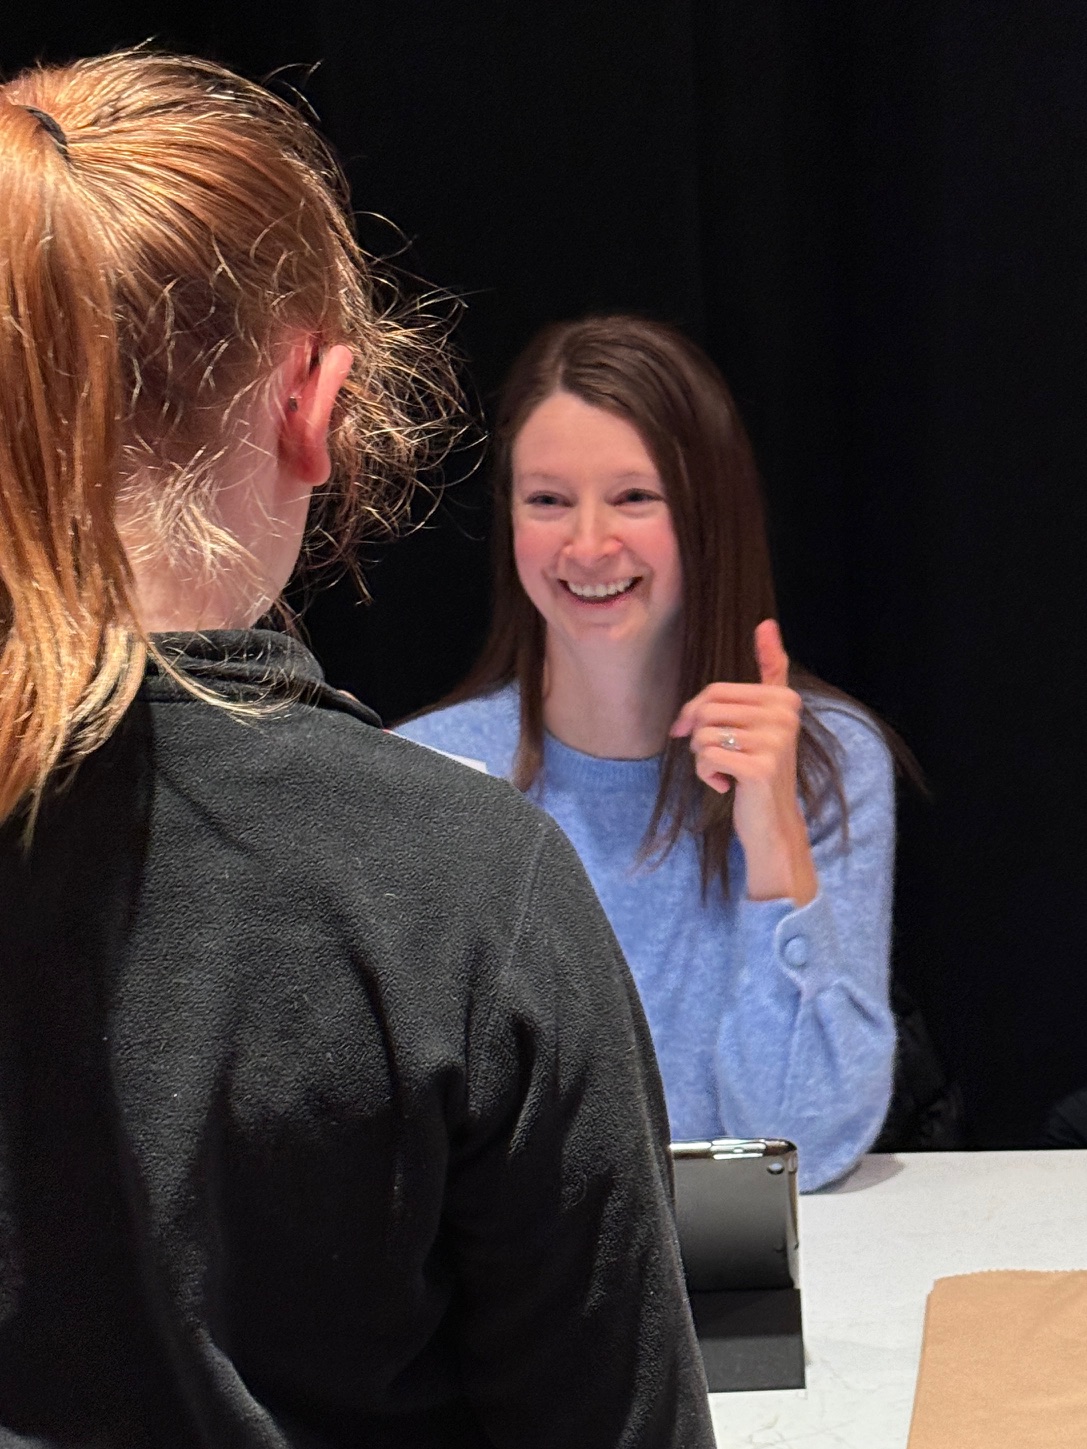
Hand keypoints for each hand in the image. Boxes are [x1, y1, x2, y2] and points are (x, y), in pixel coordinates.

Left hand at [669, 620, 816, 904]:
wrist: (772, 822)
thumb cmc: (758, 767)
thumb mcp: (765, 717)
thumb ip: (770, 671)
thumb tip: (767, 622)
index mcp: (784, 698)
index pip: (715, 691)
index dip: (695, 712)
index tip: (700, 732)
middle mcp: (785, 715)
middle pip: (706, 709)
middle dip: (697, 736)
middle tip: (714, 757)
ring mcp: (775, 741)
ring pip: (702, 734)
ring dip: (702, 758)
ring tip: (724, 771)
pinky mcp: (760, 767)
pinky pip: (705, 757)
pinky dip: (705, 775)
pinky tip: (726, 786)